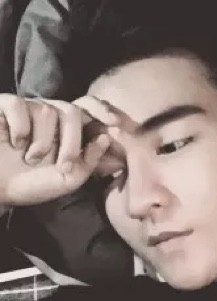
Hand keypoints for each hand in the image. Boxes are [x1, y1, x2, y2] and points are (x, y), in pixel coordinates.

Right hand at [0, 94, 116, 205]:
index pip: (89, 109)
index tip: (115, 123)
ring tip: (30, 159)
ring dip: (41, 143)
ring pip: (46, 110)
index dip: (103, 110)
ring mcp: (28, 109)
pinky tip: (14, 142)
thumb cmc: (35, 185)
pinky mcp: (5, 107)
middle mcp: (51, 115)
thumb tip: (106, 137)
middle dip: (71, 141)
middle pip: (71, 111)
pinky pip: (18, 105)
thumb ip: (90, 161)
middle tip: (63, 165)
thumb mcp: (69, 178)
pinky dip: (19, 128)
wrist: (0, 190)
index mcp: (70, 129)